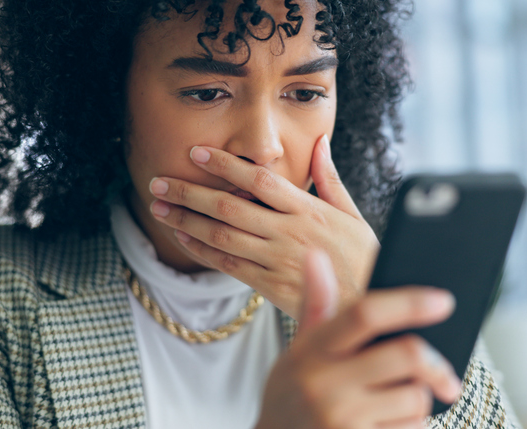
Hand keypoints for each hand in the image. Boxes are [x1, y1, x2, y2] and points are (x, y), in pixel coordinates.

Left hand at [148, 134, 377, 318]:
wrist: (368, 307)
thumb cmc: (363, 258)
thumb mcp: (353, 214)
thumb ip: (331, 178)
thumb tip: (320, 142)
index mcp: (309, 209)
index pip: (258, 179)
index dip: (224, 164)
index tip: (196, 152)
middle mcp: (289, 232)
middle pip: (229, 206)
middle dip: (190, 192)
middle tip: (159, 181)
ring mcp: (277, 260)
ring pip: (221, 236)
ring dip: (185, 220)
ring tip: (159, 207)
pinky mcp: (269, 286)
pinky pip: (227, 265)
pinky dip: (201, 250)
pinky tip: (182, 236)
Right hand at [254, 250, 461, 428]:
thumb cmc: (291, 395)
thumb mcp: (297, 351)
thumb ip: (315, 304)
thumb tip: (315, 254)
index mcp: (312, 351)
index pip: (364, 314)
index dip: (409, 303)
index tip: (443, 300)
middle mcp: (325, 384)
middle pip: (406, 355)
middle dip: (434, 362)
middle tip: (443, 371)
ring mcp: (342, 420)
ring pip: (415, 397)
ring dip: (418, 399)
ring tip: (394, 403)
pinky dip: (410, 426)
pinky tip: (386, 425)